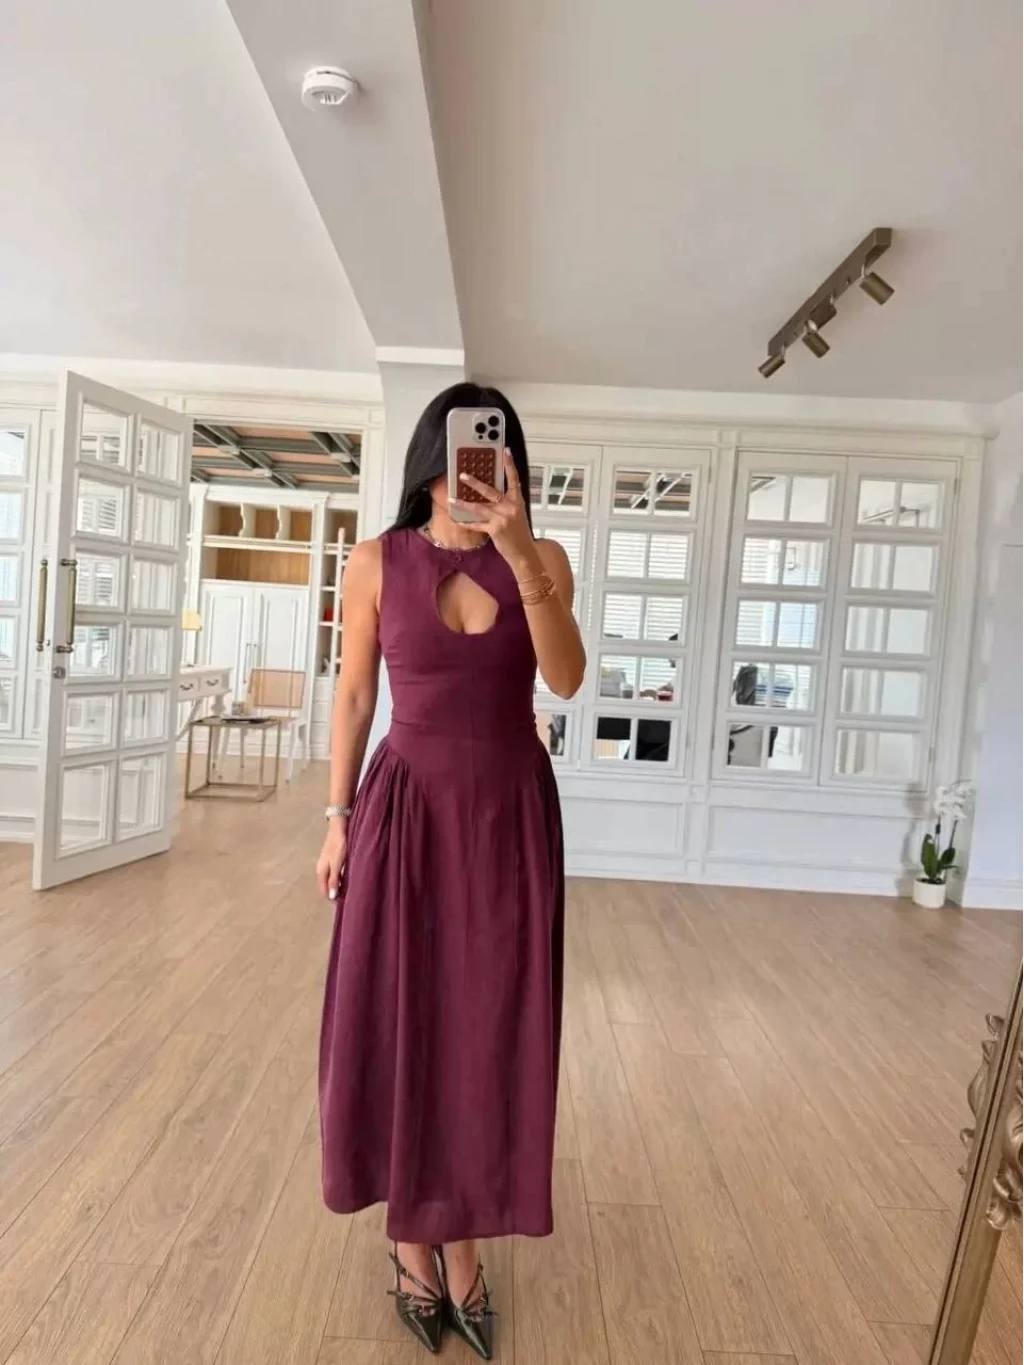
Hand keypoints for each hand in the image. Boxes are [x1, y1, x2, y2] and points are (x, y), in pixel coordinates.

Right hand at [316, 821, 346, 900]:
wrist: (339, 827)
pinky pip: (335, 874)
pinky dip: (340, 878)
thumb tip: (330, 896)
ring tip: (350, 889)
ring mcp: (326, 864)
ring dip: (338, 886)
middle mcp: (321, 869)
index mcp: (321, 871)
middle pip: (326, 886)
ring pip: (331, 880)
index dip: (332, 898)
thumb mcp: (337, 864)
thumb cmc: (339, 845)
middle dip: (335, 893)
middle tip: (348, 897)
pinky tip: (348, 878)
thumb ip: (334, 880)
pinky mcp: (332, 859)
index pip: (324, 891)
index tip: (344, 902)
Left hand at [452, 450, 537, 572]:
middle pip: (490, 491)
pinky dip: (466, 523)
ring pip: (478, 507)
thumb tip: (489, 493)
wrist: (524, 552)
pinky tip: (457, 521)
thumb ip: (506, 503)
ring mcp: (502, 518)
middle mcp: (510, 507)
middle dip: (475, 483)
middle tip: (463, 475)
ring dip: (463, 503)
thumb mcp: (517, 514)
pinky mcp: (494, 530)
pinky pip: (476, 524)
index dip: (510, 465)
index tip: (505, 451)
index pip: (514, 479)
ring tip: (451, 499)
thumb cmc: (519, 533)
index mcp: (517, 501)